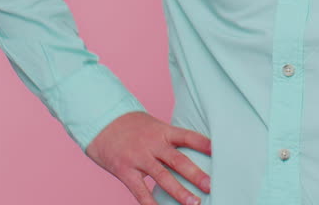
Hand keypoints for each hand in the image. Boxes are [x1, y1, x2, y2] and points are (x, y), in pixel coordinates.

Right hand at [85, 112, 211, 204]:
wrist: (100, 121)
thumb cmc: (129, 125)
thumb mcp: (152, 125)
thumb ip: (168, 138)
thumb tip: (191, 150)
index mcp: (162, 131)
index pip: (187, 136)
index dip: (203, 143)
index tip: (219, 151)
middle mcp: (152, 144)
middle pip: (178, 160)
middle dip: (195, 174)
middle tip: (211, 185)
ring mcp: (138, 157)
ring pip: (162, 177)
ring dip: (179, 192)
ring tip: (194, 203)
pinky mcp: (124, 170)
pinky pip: (140, 190)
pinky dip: (150, 203)